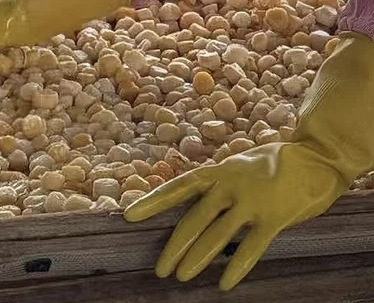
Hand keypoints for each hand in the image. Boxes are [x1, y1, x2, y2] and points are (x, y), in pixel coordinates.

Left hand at [126, 32, 373, 289]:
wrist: (312, 159)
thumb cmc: (273, 165)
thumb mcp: (238, 167)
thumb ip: (219, 186)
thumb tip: (198, 208)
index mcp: (218, 172)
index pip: (179, 187)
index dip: (154, 200)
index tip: (129, 214)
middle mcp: (229, 185)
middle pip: (194, 218)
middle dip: (175, 244)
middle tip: (160, 268)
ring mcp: (250, 201)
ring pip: (217, 234)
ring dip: (198, 257)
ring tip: (182, 276)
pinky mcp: (273, 217)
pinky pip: (250, 247)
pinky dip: (236, 266)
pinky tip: (224, 283)